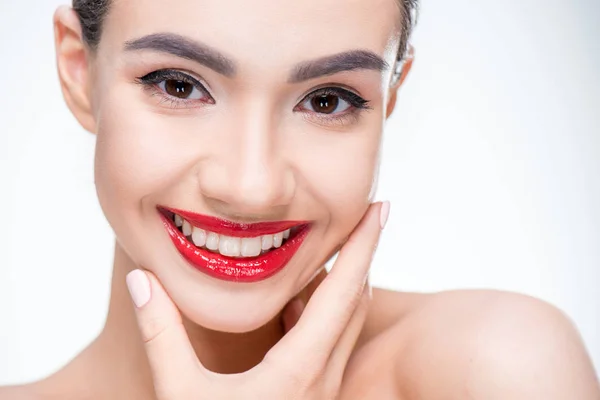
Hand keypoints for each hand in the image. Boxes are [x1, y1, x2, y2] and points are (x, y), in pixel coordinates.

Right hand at [125, 201, 389, 398]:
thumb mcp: (182, 395)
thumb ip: (161, 335)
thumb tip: (140, 280)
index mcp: (300, 368)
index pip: (344, 292)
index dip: (363, 246)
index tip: (380, 208)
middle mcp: (325, 377)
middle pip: (357, 300)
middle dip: (364, 253)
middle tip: (368, 213)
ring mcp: (326, 389)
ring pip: (349, 322)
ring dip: (346, 282)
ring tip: (332, 250)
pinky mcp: (318, 396)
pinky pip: (334, 342)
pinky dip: (327, 312)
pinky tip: (300, 303)